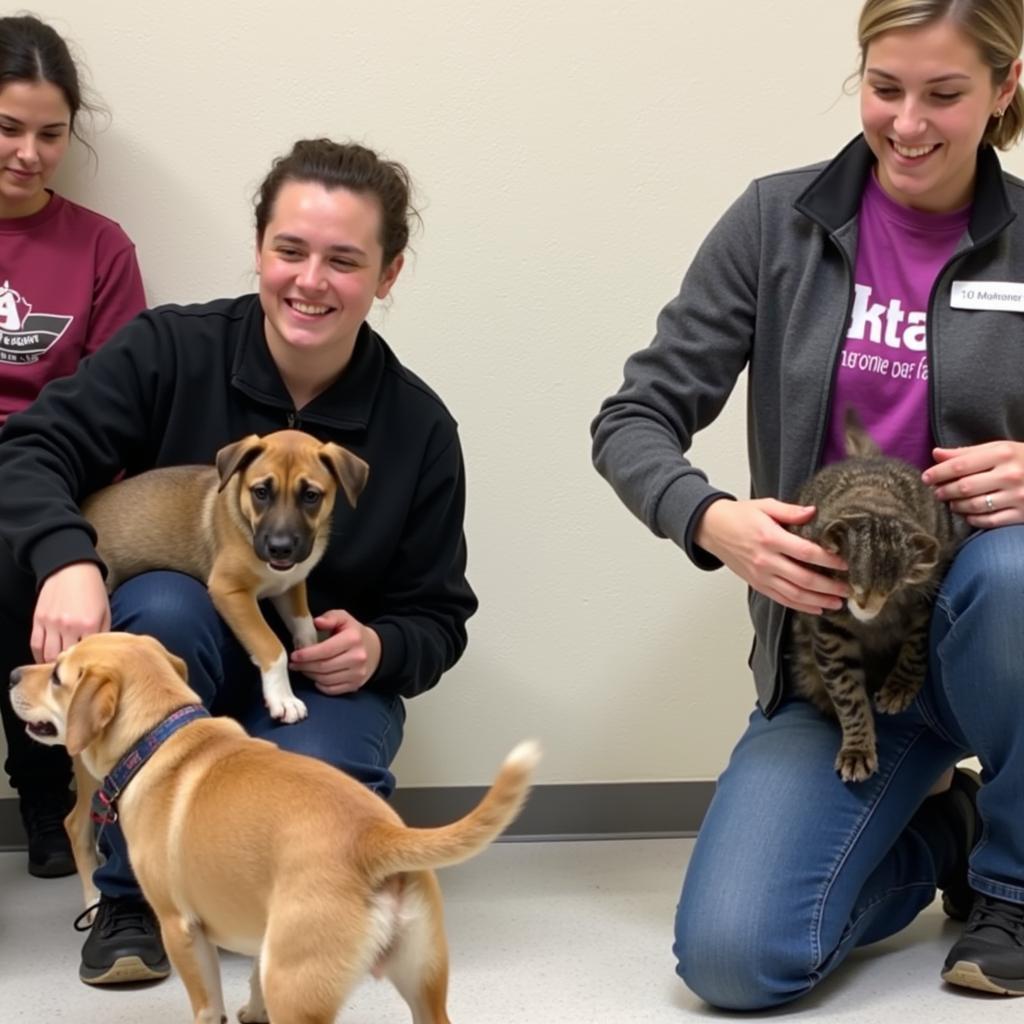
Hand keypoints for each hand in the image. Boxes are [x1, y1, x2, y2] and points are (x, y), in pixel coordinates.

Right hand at [31, 562, 110, 662]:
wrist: (71, 568)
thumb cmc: (92, 590)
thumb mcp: (105, 611)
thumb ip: (104, 633)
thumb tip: (101, 654)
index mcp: (90, 624)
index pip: (87, 654)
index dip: (87, 665)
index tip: (88, 672)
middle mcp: (69, 625)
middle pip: (66, 658)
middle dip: (69, 669)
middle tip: (72, 675)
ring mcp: (51, 623)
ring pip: (48, 655)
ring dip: (53, 665)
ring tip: (59, 671)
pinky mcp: (38, 619)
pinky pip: (36, 644)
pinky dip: (39, 656)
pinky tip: (44, 661)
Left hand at [289, 609, 381, 695]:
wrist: (375, 650)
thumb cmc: (353, 633)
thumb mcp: (343, 618)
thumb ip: (330, 617)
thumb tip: (317, 622)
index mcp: (353, 639)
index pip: (325, 650)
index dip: (307, 655)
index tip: (294, 655)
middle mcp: (357, 658)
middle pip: (324, 667)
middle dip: (305, 666)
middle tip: (294, 664)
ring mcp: (357, 674)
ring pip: (326, 679)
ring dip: (310, 675)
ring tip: (303, 669)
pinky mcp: (355, 685)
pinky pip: (332, 689)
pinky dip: (320, 685)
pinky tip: (315, 677)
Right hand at [695, 498, 848, 614]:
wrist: (712, 529)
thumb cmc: (738, 516)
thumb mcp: (765, 506)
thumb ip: (791, 511)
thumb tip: (814, 512)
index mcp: (769, 538)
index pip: (805, 553)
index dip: (828, 560)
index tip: (844, 563)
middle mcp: (765, 560)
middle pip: (803, 578)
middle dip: (829, 586)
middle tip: (848, 588)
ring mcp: (760, 575)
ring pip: (794, 594)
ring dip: (818, 600)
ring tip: (837, 602)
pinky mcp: (757, 584)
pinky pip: (781, 599)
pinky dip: (800, 606)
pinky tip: (816, 608)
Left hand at [924, 441, 1023, 527]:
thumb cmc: (1022, 460)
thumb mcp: (999, 449)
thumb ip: (967, 452)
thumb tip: (936, 454)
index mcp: (1002, 453)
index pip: (959, 465)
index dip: (938, 473)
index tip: (926, 477)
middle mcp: (1010, 474)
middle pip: (964, 487)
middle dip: (944, 491)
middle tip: (936, 492)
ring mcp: (1017, 496)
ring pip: (974, 505)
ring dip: (956, 506)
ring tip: (950, 503)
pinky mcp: (1022, 514)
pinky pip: (988, 521)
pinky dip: (973, 519)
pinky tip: (967, 514)